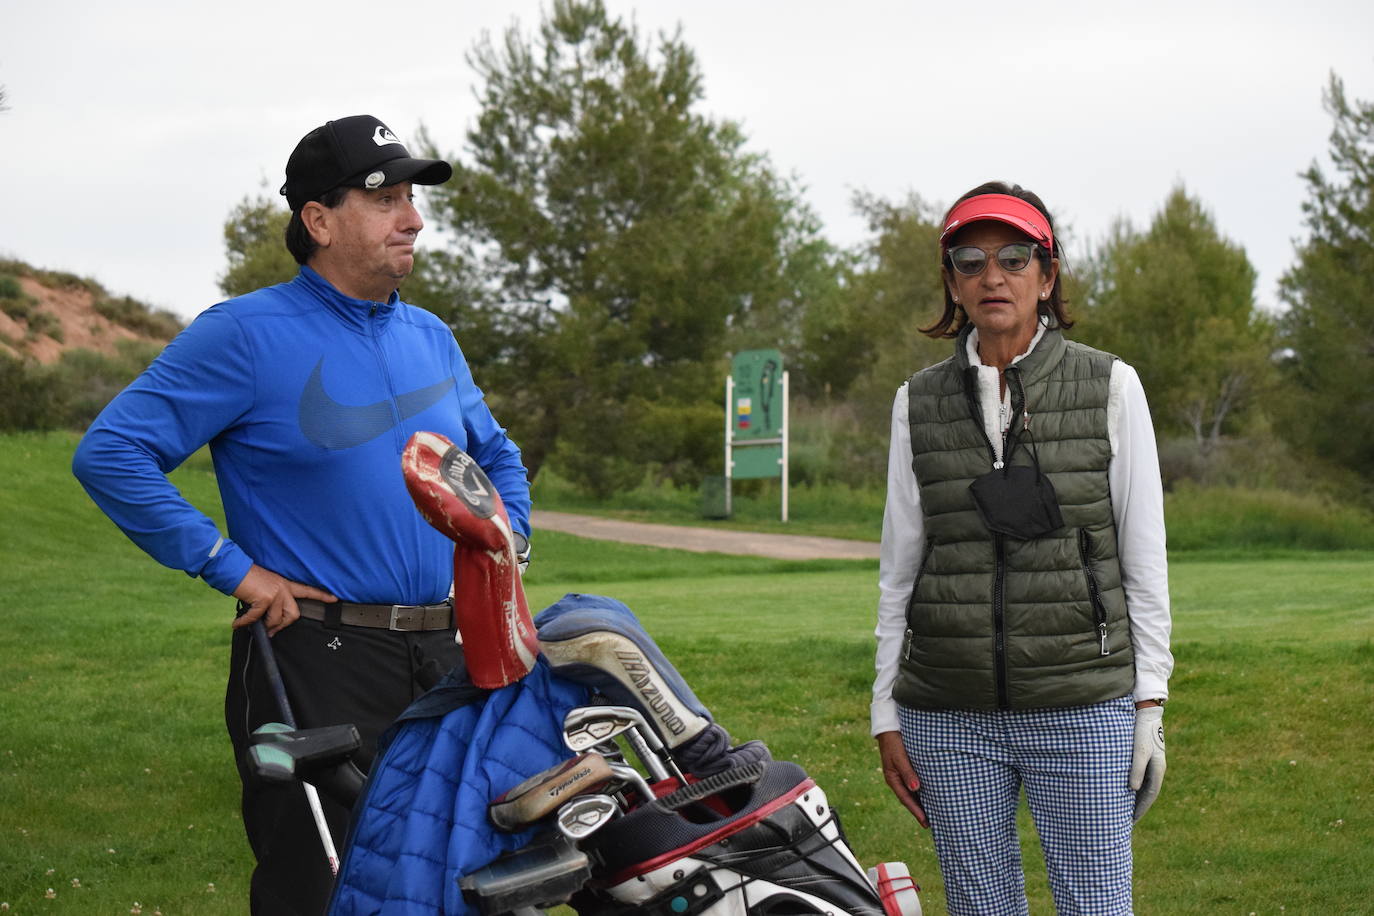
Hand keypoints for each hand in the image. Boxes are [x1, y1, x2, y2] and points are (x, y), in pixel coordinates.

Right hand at [230, 564, 336, 636]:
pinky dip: (244, 623)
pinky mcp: (265, 599)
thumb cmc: (247, 580)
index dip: (321, 595)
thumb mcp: (265, 588)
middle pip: (293, 614)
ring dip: (262, 626)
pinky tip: (237, 624)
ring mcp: (275, 593)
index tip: (335, 598)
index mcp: (285, 584)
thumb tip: (270, 624)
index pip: (307, 590)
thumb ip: (272, 602)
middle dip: (281, 625)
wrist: (234, 569)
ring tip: (249, 624)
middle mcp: (283, 588)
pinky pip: (256, 619)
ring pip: (275, 620)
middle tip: (270, 631)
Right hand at [877, 731, 928, 827]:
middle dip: (920, 811)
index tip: (926, 823)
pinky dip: (922, 792)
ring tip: (933, 814)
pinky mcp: (906, 769)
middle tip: (931, 824)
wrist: (890, 728)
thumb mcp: (900, 757)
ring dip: (921, 803)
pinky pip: (915, 785)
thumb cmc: (895, 743)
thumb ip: (907, 772)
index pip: (906, 799)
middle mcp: (897, 780)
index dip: (917, 812)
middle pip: (909, 799)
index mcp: (893, 779)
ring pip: (912, 793)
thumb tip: (915, 788)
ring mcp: (901, 775)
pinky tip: (930, 795)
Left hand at [1130, 704, 1165, 821]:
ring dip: (1134, 797)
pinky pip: (1138, 775)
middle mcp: (1156, 767)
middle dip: (1138, 806)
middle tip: (1126, 820)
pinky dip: (1131, 784)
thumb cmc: (1141, 731)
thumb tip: (1133, 790)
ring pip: (1143, 784)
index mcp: (1158, 769)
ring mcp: (1151, 761)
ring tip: (1122, 807)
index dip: (1141, 809)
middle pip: (1147, 792)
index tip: (1131, 821)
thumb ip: (1137, 770)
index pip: (1150, 795)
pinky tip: (1121, 787)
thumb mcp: (1139, 751)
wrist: (1145, 711)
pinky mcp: (1144, 755)